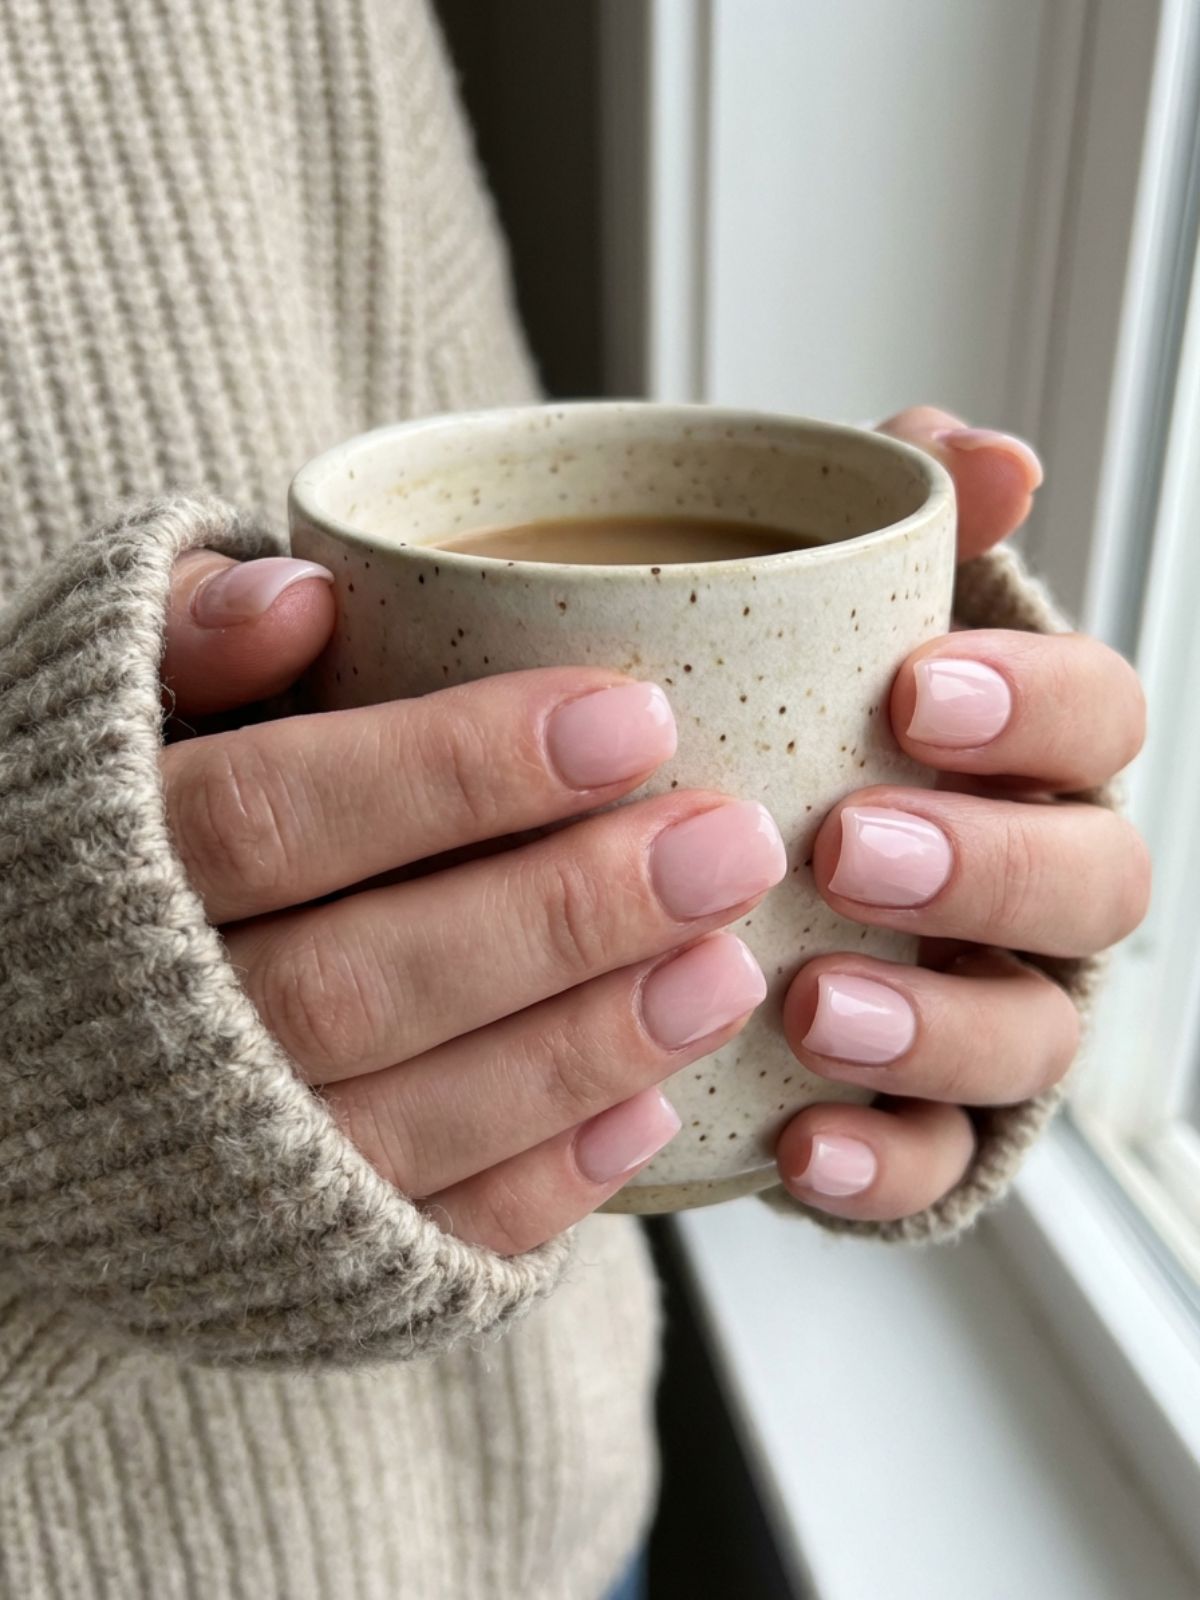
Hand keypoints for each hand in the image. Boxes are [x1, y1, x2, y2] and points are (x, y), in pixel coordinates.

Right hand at [160, 550, 781, 1254]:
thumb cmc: (111, 836)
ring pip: (399, 1125)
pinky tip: (651, 1111)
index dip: (454, 772)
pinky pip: (412, 1246)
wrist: (46, 1047)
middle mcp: (146, 1036)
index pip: (273, 817)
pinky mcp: (282, 1262)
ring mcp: (216, 1166)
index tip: (634, 717)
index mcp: (95, 875)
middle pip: (357, 983)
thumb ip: (185, 638)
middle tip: (727, 847)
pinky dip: (539, 1187)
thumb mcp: (108, 704)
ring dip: (580, 1051)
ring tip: (726, 970)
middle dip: (562, 915)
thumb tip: (305, 599)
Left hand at [774, 407, 1150, 1218]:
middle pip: (1095, 884)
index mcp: (1026, 755)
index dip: (1032, 703)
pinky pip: (943, 1164)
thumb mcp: (815, 616)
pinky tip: (798, 1147)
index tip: (908, 692)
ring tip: (814, 1006)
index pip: (1097, 717)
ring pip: (1031, 1037)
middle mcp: (1037, 889)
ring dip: (937, 1026)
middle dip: (988, 867)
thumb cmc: (783, 731)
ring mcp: (992, 1012)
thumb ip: (894, 527)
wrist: (701, 882)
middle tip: (851, 850)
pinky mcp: (926, 1121)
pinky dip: (884, 1163)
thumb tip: (989, 453)